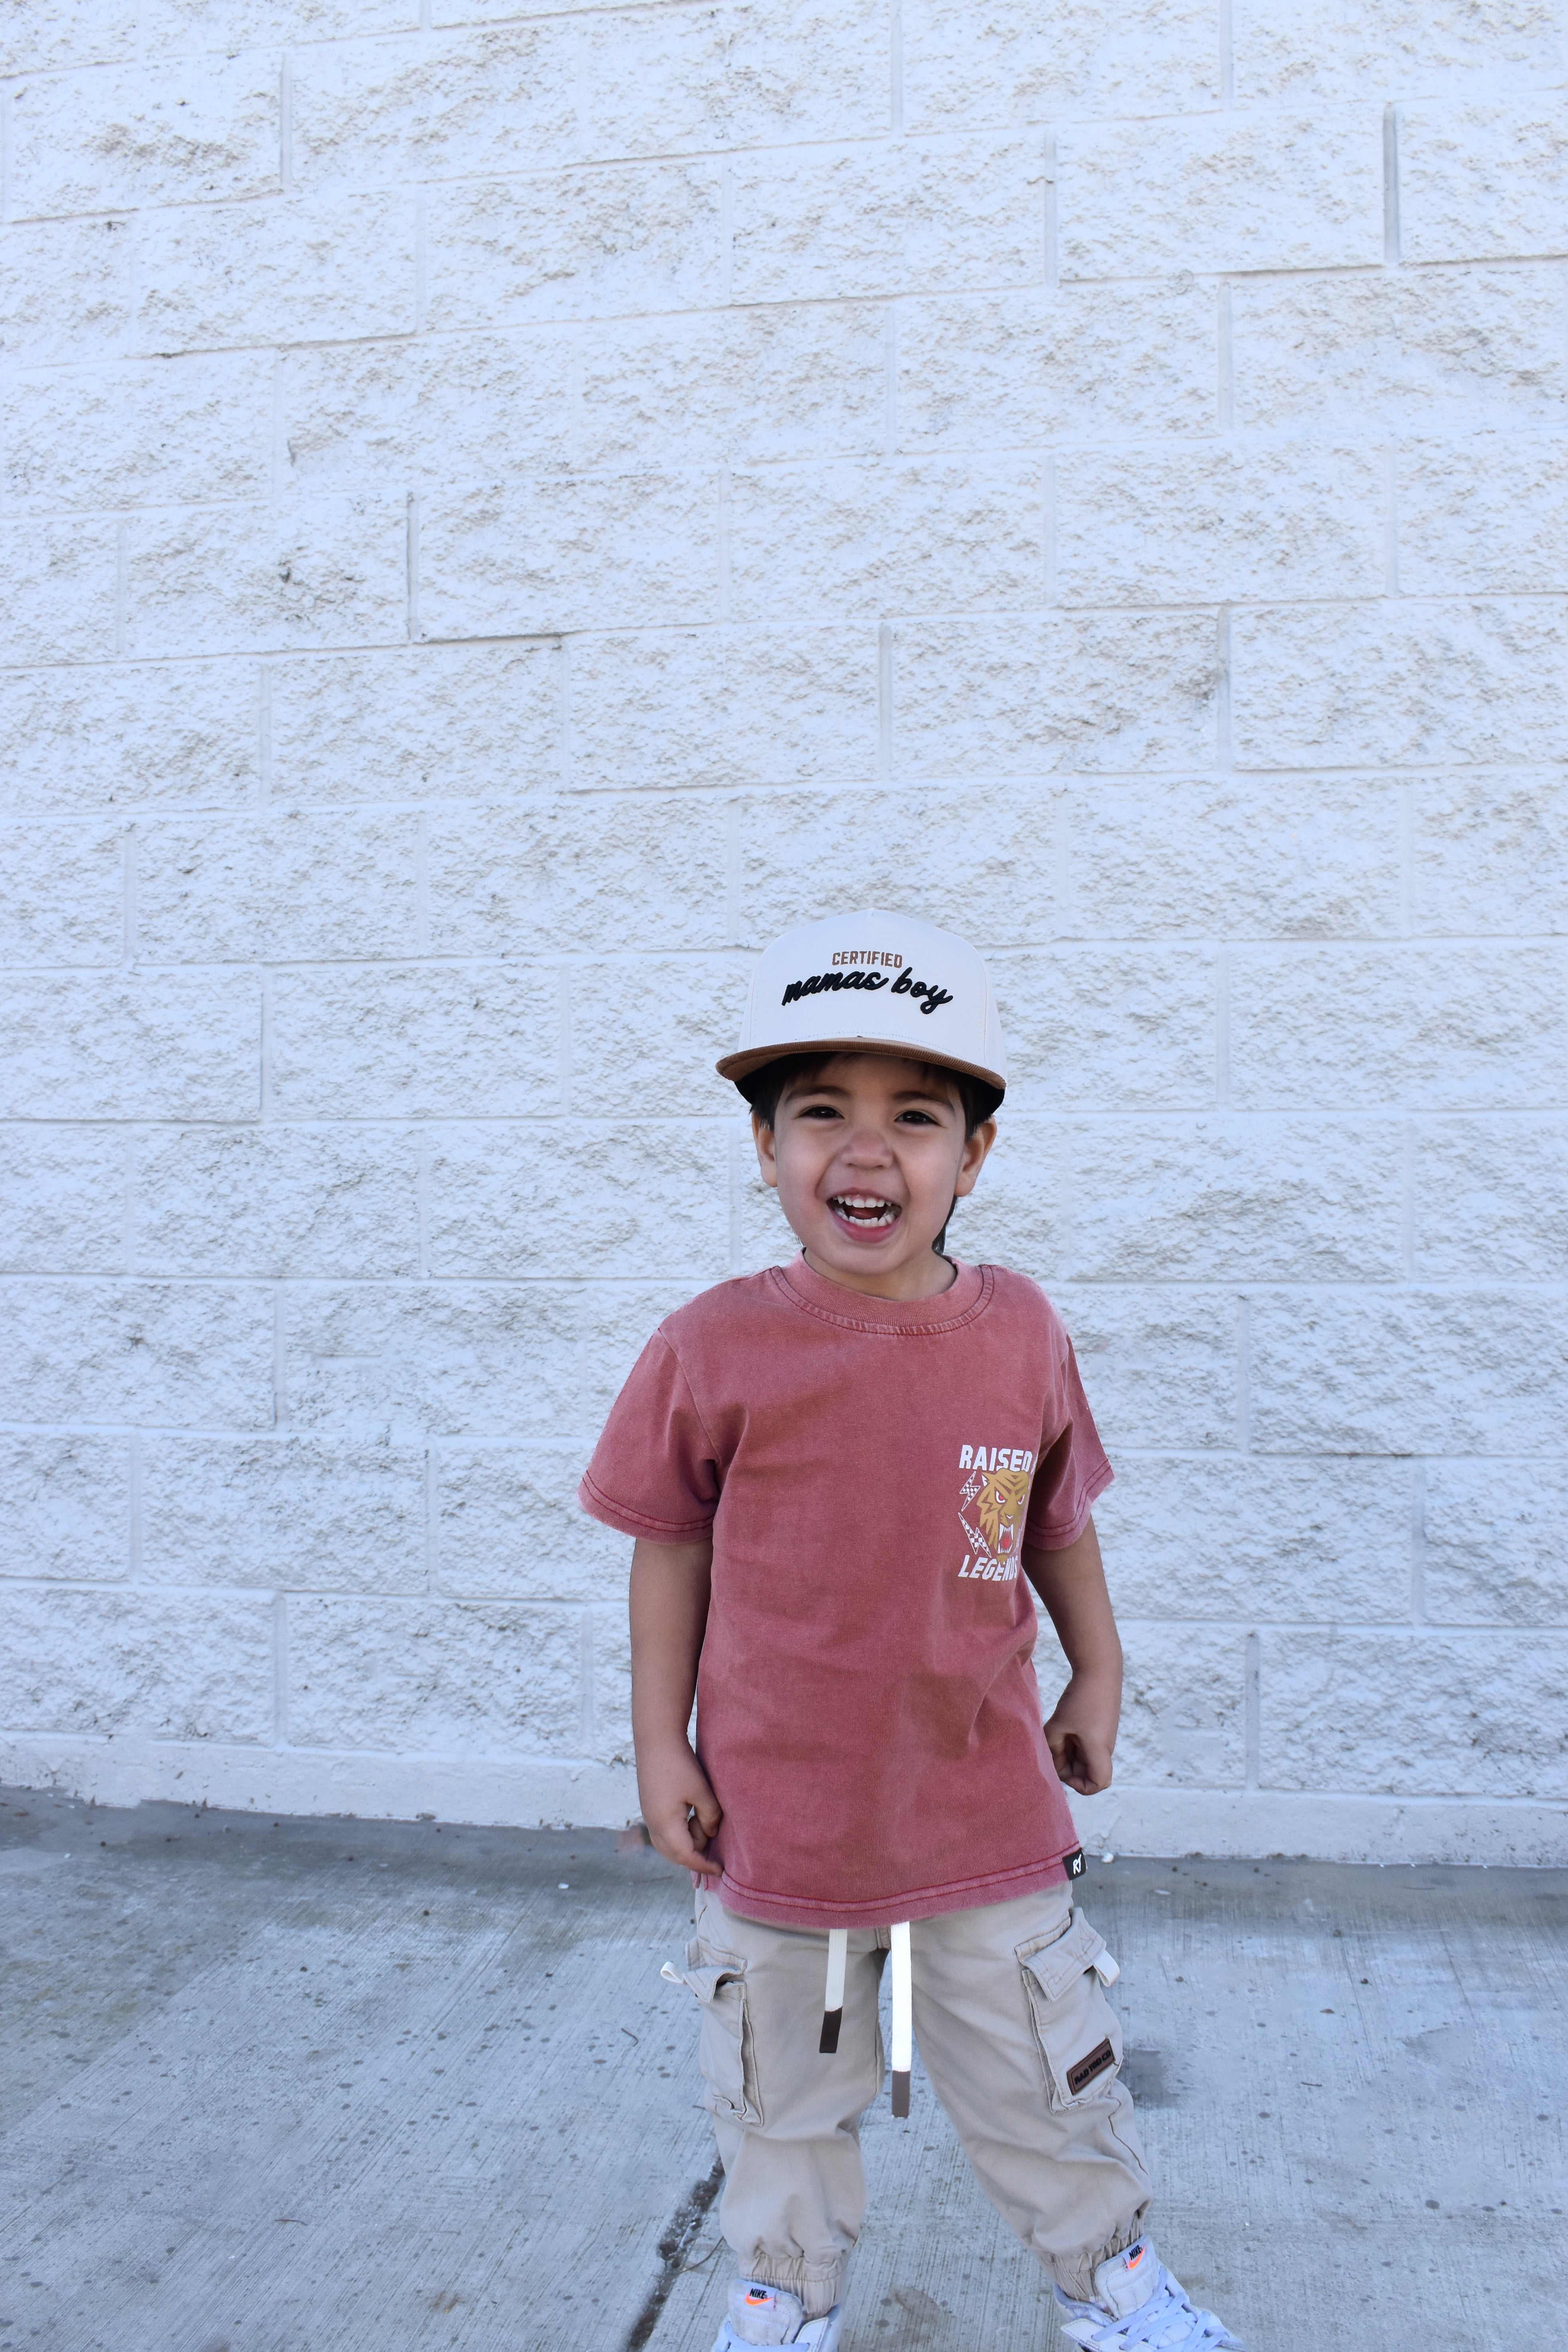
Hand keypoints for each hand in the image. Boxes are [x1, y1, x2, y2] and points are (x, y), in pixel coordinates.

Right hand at [637, 1738, 723, 1876]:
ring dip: (686, 1843)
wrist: (656, 1740)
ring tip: (701, 1820)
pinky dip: (678, 1835)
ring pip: (667, 1846)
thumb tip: (711, 1833)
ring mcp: (648, 1816)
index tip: (720, 1870)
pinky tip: (691, 1818)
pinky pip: (663, 1833)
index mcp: (665, 1824)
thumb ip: (710, 1817)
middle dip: (695, 1855)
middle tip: (712, 1838)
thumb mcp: (702, 1792)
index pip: (686, 1857)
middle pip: (674, 1856)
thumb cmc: (680, 1764)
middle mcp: (652, 1825)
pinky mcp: (649, 1808)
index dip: (704, 1866)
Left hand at [1044, 1674, 1117, 1794]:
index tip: (1062, 1768)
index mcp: (1098, 1750)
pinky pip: (1085, 1745)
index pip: (1098, 1784)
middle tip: (1052, 1747)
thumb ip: (1052, 1746)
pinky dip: (1072, 1741)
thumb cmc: (1080, 1697)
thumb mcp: (1059, 1723)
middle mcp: (1104, 1748)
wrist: (1100, 1669)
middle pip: (1087, 1772)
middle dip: (1067, 1766)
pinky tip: (1062, 1726)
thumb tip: (1051, 1760)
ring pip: (1084, 1758)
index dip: (1079, 1785)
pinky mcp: (1100, 1728)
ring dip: (1068, 1752)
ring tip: (1056, 1733)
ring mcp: (1103, 1738)